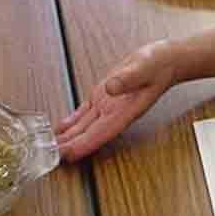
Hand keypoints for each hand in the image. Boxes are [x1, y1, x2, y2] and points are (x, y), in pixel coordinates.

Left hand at [55, 41, 177, 160]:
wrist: (165, 60)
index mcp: (125, 112)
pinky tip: (61, 128)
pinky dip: (72, 121)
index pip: (100, 134)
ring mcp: (108, 106)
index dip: (83, 146)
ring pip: (84, 127)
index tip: (66, 155)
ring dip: (68, 137)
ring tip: (50, 147)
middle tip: (49, 155)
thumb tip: (111, 87)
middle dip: (70, 146)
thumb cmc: (158, 64)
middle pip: (88, 135)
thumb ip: (128, 78)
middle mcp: (115, 113)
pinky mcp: (104, 97)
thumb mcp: (143, 68)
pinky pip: (85, 113)